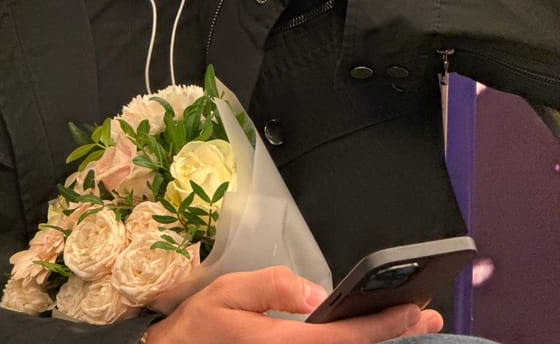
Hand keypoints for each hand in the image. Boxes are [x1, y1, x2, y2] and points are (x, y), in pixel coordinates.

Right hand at [145, 266, 442, 343]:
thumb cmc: (197, 328)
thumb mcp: (227, 293)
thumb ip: (272, 287)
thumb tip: (316, 292)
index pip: (344, 338)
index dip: (383, 326)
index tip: (416, 312)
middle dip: (393, 335)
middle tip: (428, 318)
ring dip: (377, 341)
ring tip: (408, 323)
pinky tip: (367, 334)